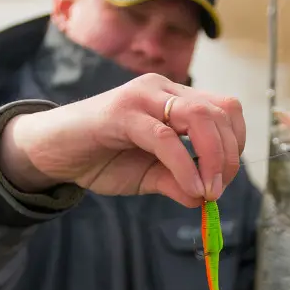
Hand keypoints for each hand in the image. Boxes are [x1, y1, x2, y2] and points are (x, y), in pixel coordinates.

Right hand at [0, 73, 245, 207]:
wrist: (54, 153)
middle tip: (217, 189)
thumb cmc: (102, 158)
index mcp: (174, 98)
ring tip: (208, 190)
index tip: (224, 179)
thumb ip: (179, 182)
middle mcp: (163, 90)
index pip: (226, 110)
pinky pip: (166, 139)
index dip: (235, 144)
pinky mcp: (122, 113)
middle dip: (228, 156)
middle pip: (221, 112)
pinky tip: (189, 189)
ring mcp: (142, 97)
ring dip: (214, 158)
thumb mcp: (150, 176)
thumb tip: (206, 199)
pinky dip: (185, 167)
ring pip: (201, 117)